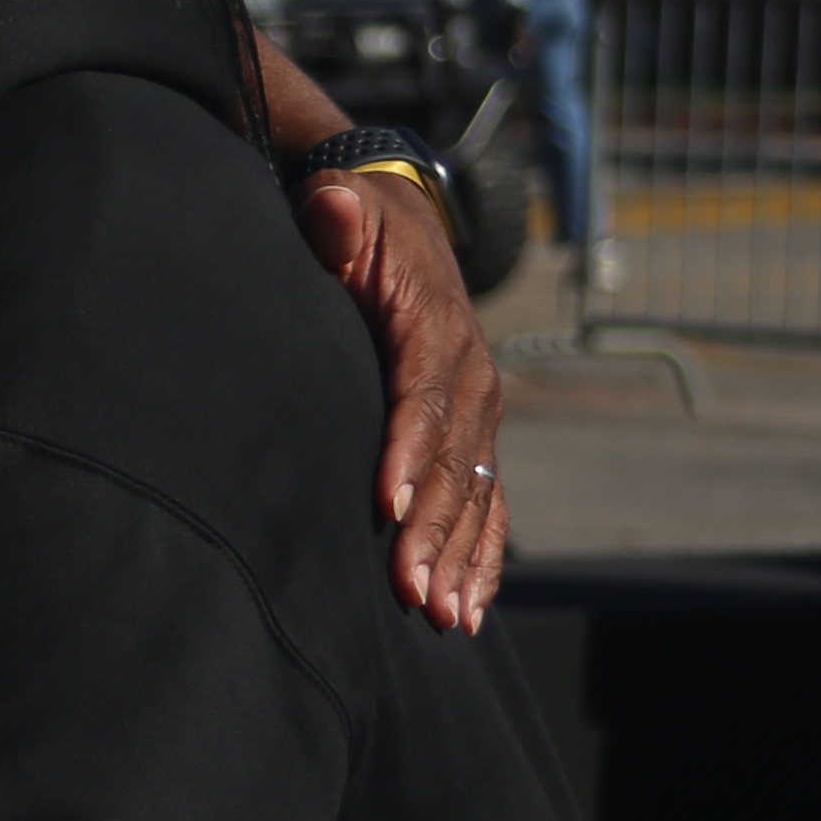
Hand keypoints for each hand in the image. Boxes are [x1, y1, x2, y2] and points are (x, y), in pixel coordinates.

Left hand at [302, 167, 505, 630]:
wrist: (395, 216)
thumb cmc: (353, 220)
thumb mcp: (340, 203)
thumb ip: (335, 213)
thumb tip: (333, 211)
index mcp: (435, 326)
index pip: (421, 396)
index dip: (407, 452)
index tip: (384, 507)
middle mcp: (471, 375)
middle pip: (455, 463)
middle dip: (434, 531)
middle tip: (412, 594)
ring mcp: (478, 409)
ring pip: (477, 493)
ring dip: (461, 557)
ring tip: (444, 617)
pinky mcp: (473, 432)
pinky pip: (487, 499)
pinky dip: (482, 552)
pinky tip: (470, 606)